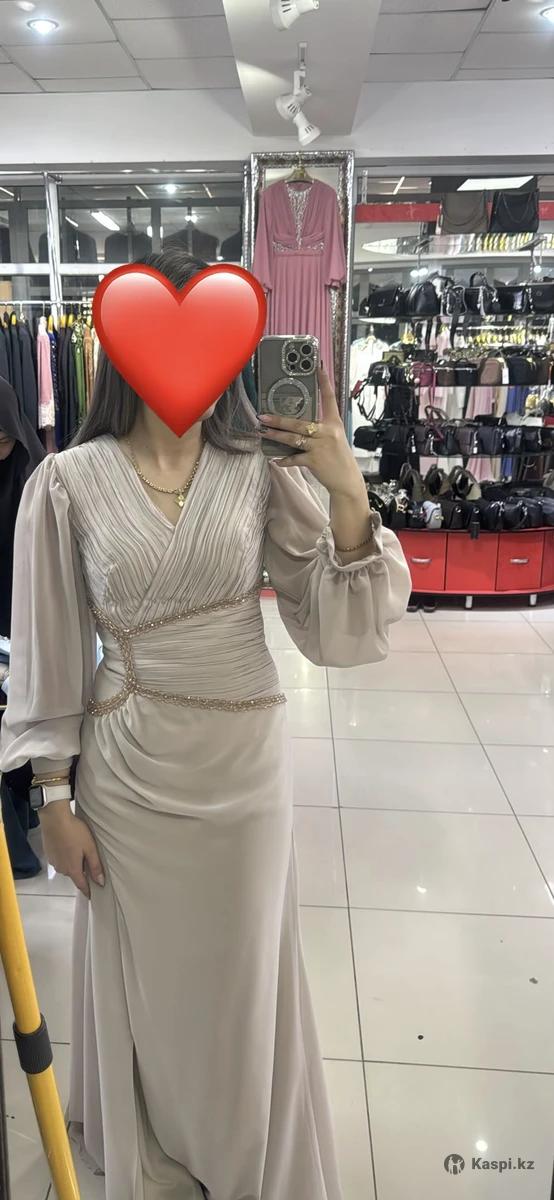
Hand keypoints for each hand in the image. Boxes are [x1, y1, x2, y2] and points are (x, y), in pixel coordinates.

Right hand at [40, 804, 104, 898]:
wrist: (54, 819)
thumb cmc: (75, 832)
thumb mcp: (90, 848)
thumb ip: (95, 866)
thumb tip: (100, 882)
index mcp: (72, 869)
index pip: (82, 885)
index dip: (88, 891)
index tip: (93, 895)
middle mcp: (61, 869)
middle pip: (74, 875)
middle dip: (82, 871)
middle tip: (89, 860)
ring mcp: (53, 861)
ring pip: (66, 866)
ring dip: (73, 863)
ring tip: (79, 850)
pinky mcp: (48, 854)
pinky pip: (60, 859)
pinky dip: (65, 856)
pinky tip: (68, 845)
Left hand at [258, 366, 362, 496]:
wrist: (347, 481)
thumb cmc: (339, 458)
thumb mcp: (335, 438)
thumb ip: (319, 429)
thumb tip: (297, 424)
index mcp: (334, 423)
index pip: (329, 399)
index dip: (324, 383)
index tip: (318, 369)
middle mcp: (327, 432)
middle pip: (299, 422)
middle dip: (279, 419)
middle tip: (263, 415)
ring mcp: (320, 447)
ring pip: (293, 439)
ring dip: (276, 435)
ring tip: (263, 432)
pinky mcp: (314, 461)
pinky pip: (295, 458)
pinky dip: (284, 460)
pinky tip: (275, 460)